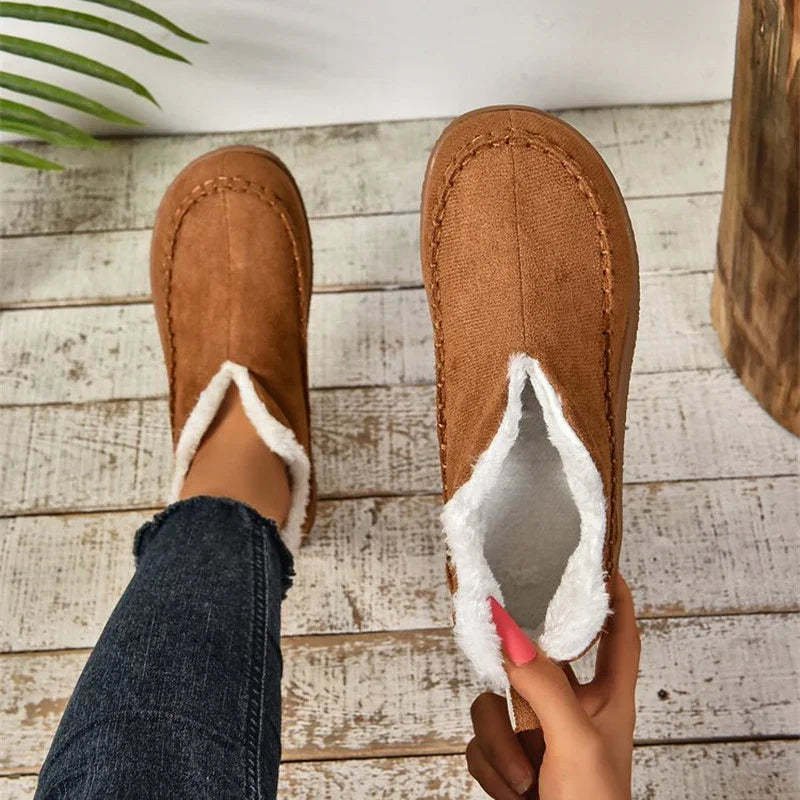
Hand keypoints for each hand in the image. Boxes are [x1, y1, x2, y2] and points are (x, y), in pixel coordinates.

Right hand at [466, 573, 640, 798]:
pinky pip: (478, 738)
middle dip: (515, 667)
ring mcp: (536, 733)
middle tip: (501, 649)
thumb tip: (509, 628)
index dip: (615, 599)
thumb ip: (541, 682)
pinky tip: (512, 790)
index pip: (619, 635)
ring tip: (523, 778)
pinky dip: (490, 766)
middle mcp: (570, 708)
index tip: (600, 564)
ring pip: (493, 702)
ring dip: (500, 743)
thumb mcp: (574, 740)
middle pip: (534, 659)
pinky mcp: (508, 756)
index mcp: (608, 698)